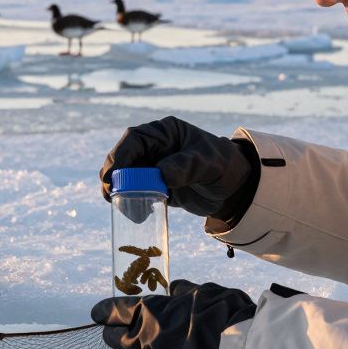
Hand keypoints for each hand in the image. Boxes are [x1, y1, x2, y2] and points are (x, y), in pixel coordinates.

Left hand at [90, 279, 256, 348]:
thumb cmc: (223, 314)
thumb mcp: (203, 291)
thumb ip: (182, 291)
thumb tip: (173, 288)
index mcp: (149, 310)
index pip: (114, 310)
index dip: (104, 311)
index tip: (97, 313)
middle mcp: (143, 337)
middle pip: (113, 338)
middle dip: (111, 332)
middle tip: (115, 329)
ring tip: (140, 346)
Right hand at [100, 116, 257, 216]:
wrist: (235, 188)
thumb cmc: (224, 166)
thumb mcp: (208, 163)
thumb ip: (187, 165)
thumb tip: (160, 173)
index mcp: (165, 132)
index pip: (134, 139)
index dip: (119, 156)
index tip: (112, 176)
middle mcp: (155, 147)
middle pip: (124, 158)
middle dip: (114, 176)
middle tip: (111, 197)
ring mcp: (153, 166)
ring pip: (126, 177)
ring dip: (120, 192)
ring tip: (130, 212)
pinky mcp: (155, 185)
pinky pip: (135, 192)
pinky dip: (131, 202)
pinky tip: (139, 216)